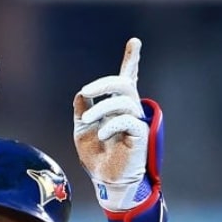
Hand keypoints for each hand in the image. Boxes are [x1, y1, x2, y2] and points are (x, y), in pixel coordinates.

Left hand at [72, 38, 157, 211]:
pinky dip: (112, 124)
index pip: (126, 79)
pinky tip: (102, 134)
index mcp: (115, 107)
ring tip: (88, 122)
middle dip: (104, 83)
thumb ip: (83, 110)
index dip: (131, 61)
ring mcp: (135, 122)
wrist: (104, 180)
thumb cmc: (96, 155)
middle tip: (86, 91)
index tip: (135, 42)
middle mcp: (127, 110)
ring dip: (102, 107)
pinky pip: (128, 121)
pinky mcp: (139, 136)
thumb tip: (83, 94)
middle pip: (123, 84)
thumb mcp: (82, 129)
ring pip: (124, 101)